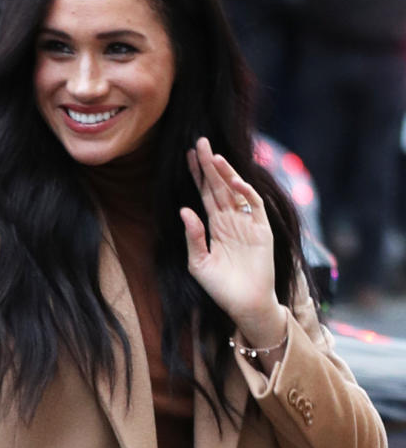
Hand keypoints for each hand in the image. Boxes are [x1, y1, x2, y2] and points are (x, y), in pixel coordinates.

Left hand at [180, 137, 284, 345]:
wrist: (244, 304)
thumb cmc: (220, 287)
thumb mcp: (198, 263)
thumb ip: (193, 237)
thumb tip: (184, 210)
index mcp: (214, 226)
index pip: (205, 194)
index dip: (198, 175)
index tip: (189, 155)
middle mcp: (231, 220)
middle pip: (218, 187)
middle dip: (210, 165)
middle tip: (201, 142)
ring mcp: (247, 223)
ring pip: (236, 192)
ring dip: (226, 174)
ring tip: (214, 156)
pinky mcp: (262, 230)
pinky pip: (255, 206)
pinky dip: (246, 192)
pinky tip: (234, 181)